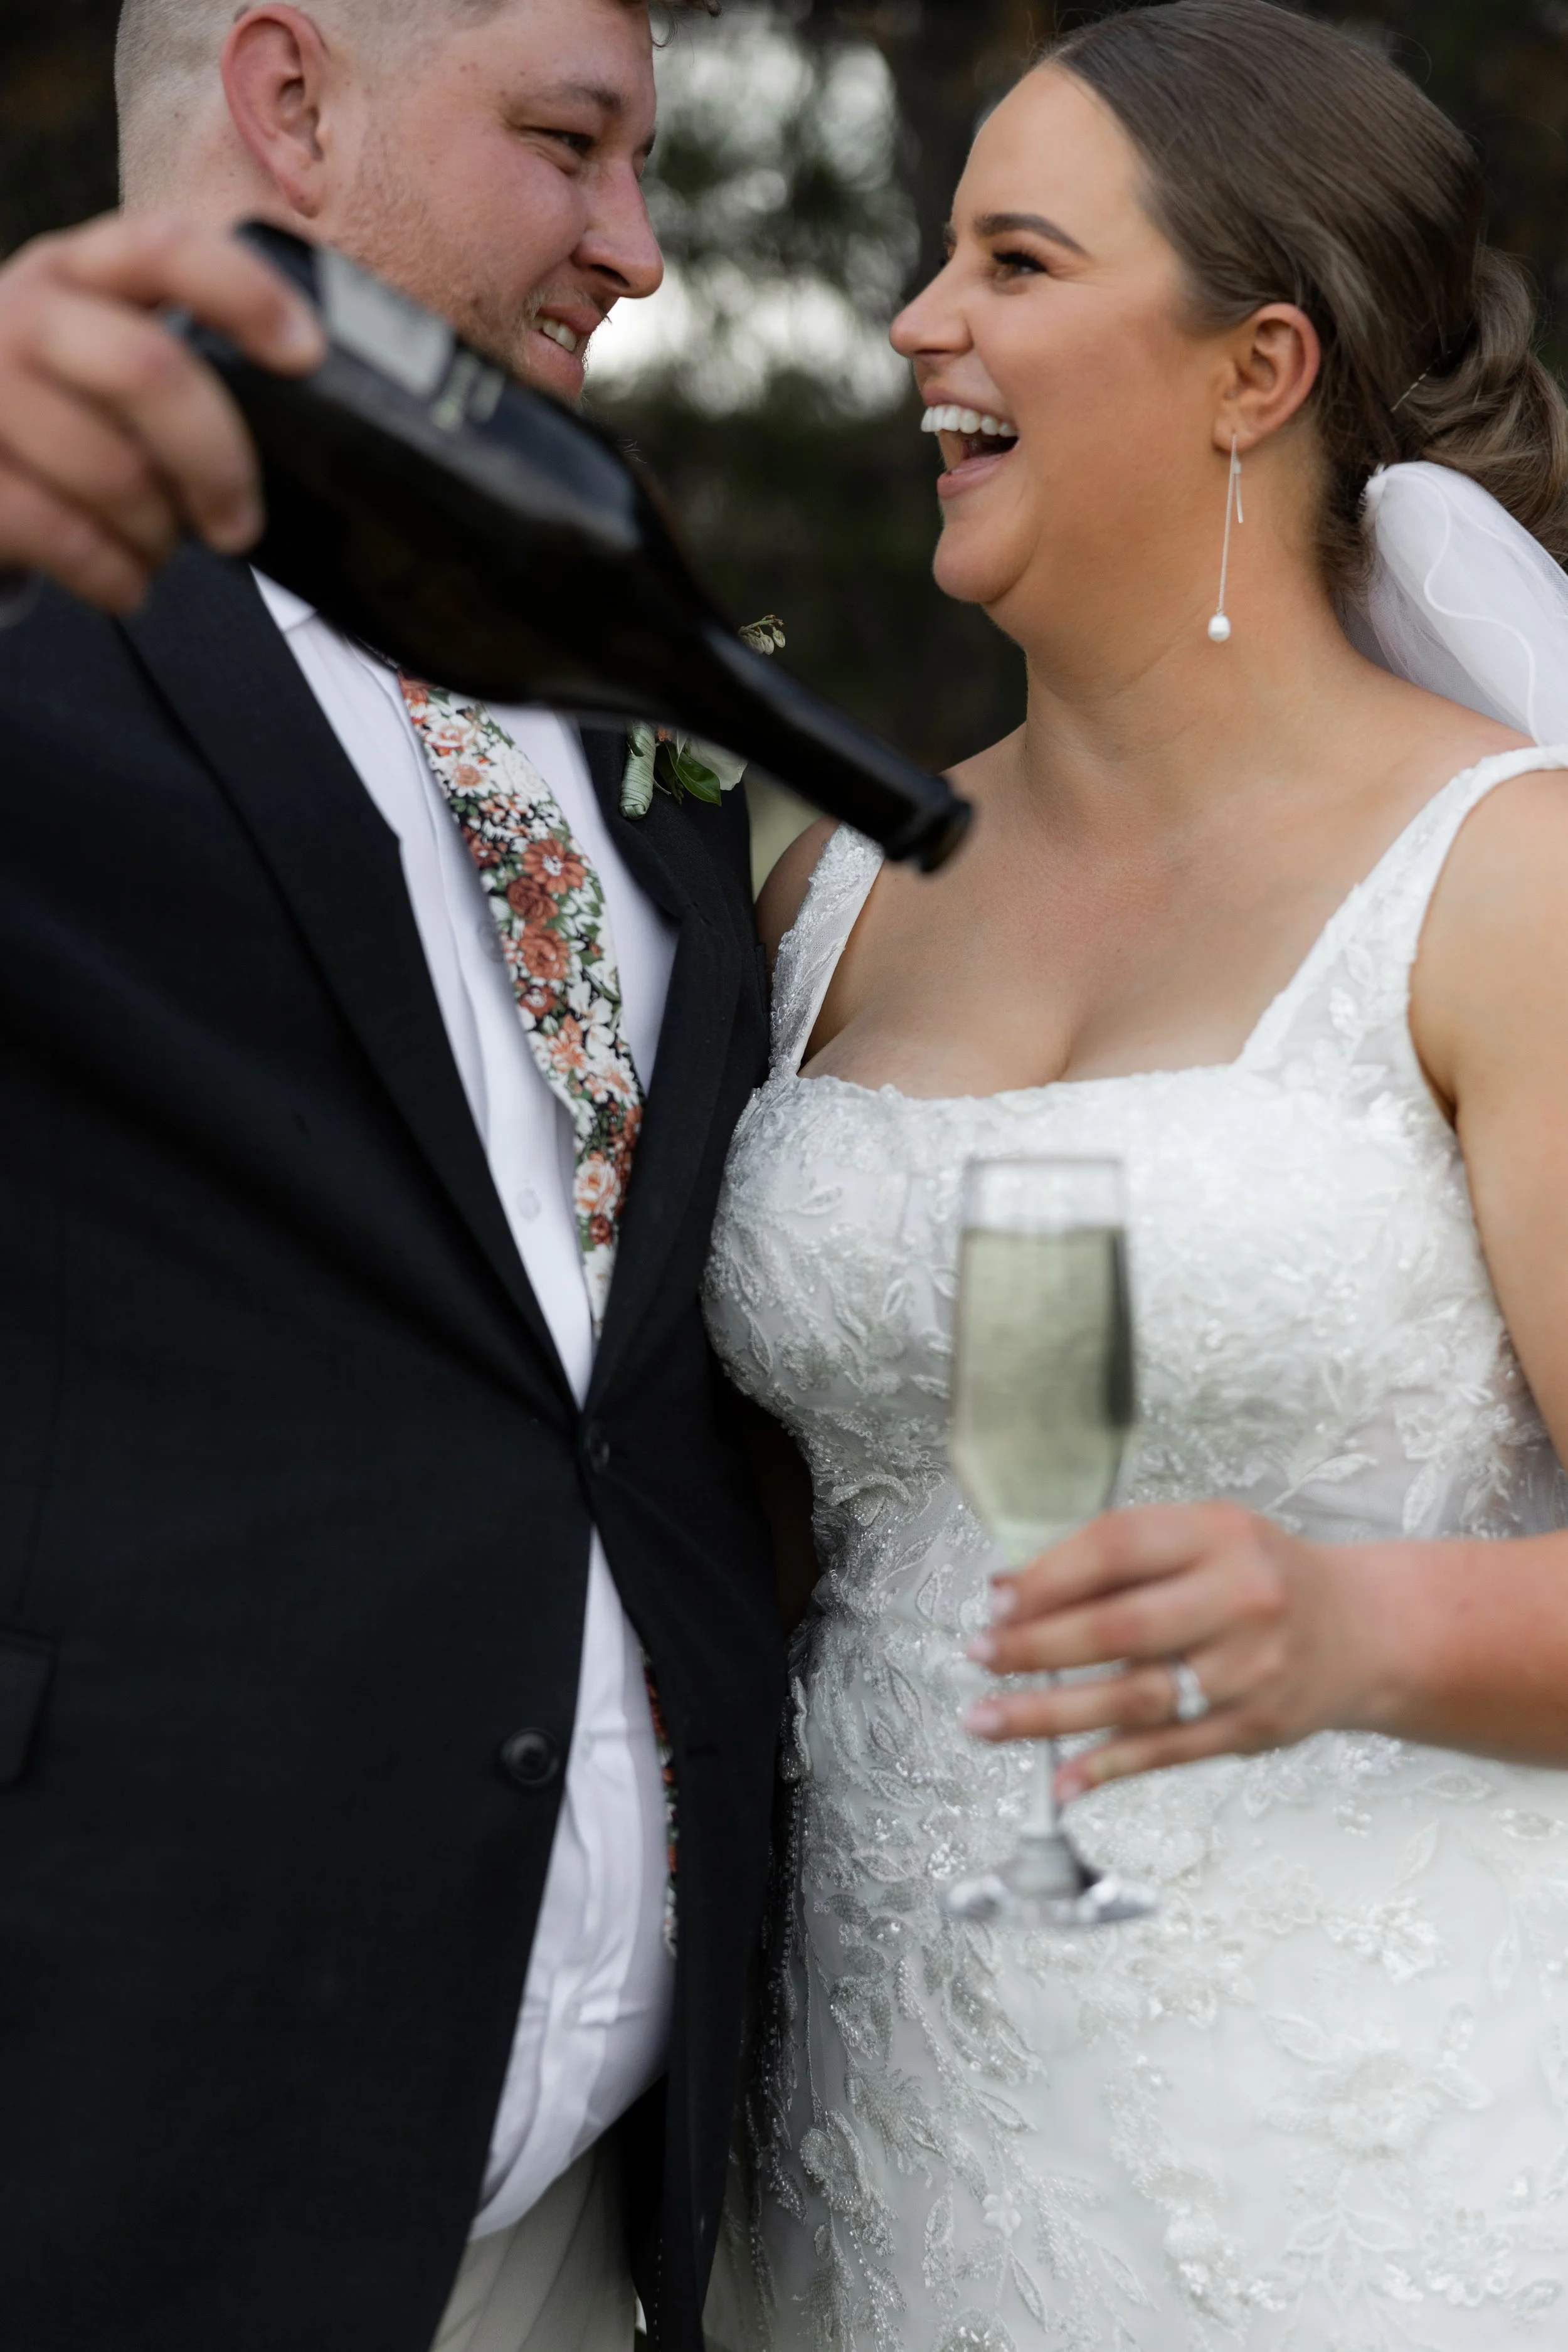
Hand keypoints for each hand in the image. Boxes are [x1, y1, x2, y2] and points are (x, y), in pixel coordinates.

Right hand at [0, 211, 324, 613]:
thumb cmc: (54, 409)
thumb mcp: (105, 355)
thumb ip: (180, 361)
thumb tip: (299, 415)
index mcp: (78, 272)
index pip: (166, 250)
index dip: (246, 295)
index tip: (306, 354)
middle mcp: (25, 316)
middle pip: (149, 372)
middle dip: (216, 461)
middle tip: (239, 520)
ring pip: (115, 473)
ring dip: (162, 533)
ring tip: (160, 541)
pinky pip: (69, 539)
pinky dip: (118, 575)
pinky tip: (123, 576)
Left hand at [962, 1501, 1391, 1799]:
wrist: (1364, 1631)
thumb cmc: (1264, 1576)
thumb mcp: (1205, 1535)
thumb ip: (1123, 1555)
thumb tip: (1017, 1588)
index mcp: (1219, 1535)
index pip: (1117, 1547)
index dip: (1047, 1575)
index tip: (996, 1599)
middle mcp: (1239, 1599)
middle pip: (1119, 1628)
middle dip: (1035, 1647)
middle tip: (978, 1655)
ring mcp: (1249, 1670)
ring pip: (1135, 1698)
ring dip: (1051, 1714)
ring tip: (989, 1718)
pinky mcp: (1253, 1728)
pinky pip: (1167, 1752)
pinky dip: (1107, 1768)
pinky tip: (1060, 1780)